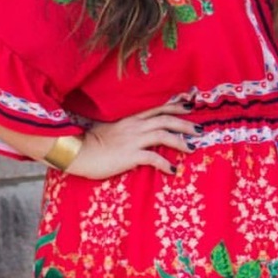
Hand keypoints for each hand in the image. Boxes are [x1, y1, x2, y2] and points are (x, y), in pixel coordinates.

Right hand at [69, 102, 197, 179]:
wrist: (77, 151)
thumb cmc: (90, 144)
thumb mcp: (110, 133)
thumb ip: (125, 135)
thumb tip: (135, 147)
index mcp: (131, 120)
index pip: (158, 109)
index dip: (175, 107)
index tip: (189, 107)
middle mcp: (135, 126)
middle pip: (166, 119)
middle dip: (185, 124)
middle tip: (200, 130)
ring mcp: (133, 139)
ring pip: (164, 134)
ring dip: (181, 141)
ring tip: (192, 148)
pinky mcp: (130, 154)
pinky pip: (153, 157)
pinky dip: (165, 163)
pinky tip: (173, 170)